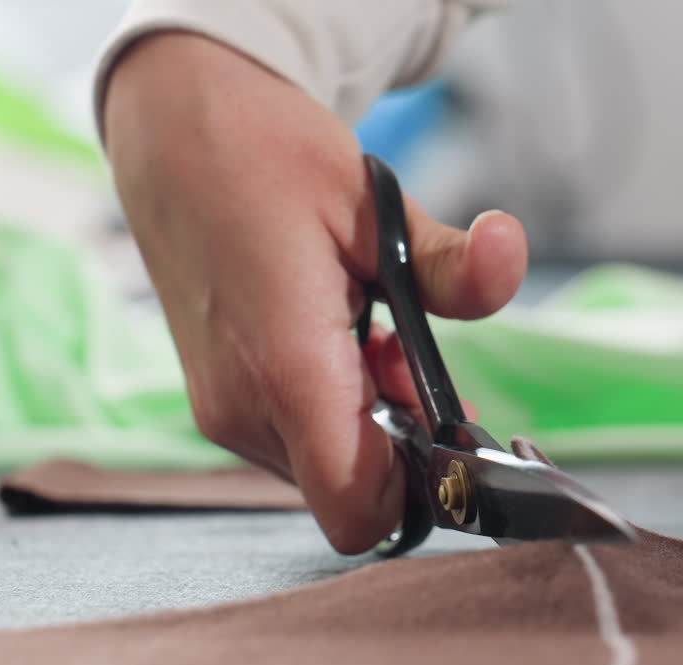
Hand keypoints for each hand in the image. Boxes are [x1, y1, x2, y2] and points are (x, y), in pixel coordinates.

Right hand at [103, 33, 526, 552]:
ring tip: (379, 337)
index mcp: (286, 368)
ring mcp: (223, 410)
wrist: (173, 134)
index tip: (457, 439)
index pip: (359, 510)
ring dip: (373, 423)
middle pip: (352, 491)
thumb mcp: (374, 201)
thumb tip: (509, 254)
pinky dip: (337, 410)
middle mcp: (243, 409)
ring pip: (326, 469)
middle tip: (416, 361)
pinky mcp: (219, 399)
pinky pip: (296, 440)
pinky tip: (346, 340)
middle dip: (406, 444)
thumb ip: (447, 262)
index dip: (424, 494)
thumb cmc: (265, 157)